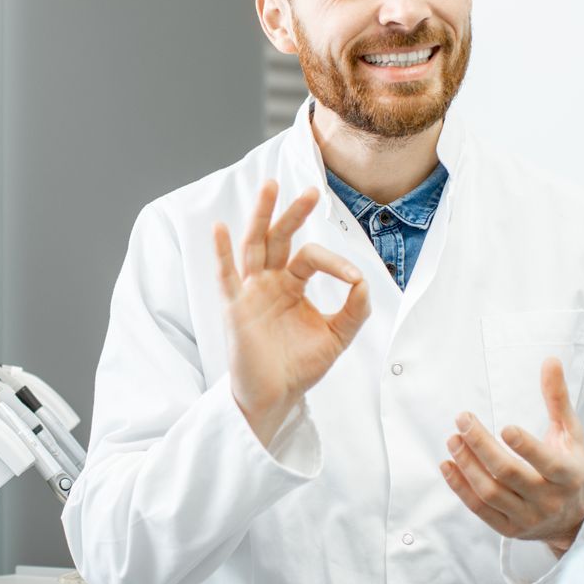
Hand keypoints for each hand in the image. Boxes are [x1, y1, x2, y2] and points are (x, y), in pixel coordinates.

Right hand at [216, 180, 370, 445]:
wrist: (277, 397)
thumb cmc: (300, 366)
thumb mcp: (337, 336)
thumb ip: (354, 310)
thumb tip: (363, 281)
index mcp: (291, 285)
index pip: (310, 257)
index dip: (334, 262)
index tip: (354, 279)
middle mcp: (269, 282)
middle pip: (280, 238)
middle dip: (294, 214)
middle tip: (312, 191)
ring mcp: (250, 292)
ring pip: (254, 246)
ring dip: (261, 216)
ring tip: (270, 187)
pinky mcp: (235, 308)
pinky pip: (225, 276)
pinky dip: (221, 252)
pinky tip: (220, 228)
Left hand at [443, 357, 583, 556]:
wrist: (575, 519)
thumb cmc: (570, 467)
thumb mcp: (571, 434)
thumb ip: (558, 399)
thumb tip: (550, 360)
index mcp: (568, 476)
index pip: (546, 463)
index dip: (526, 447)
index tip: (504, 426)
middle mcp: (548, 500)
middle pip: (509, 474)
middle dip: (482, 446)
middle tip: (462, 419)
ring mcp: (527, 518)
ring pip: (490, 493)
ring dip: (467, 465)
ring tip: (452, 439)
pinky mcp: (509, 529)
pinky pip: (479, 509)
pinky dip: (460, 488)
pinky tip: (448, 465)